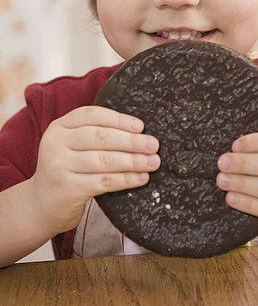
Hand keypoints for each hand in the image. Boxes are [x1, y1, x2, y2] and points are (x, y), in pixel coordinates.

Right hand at [31, 106, 159, 234]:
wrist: (39, 206)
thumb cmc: (66, 171)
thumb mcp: (71, 146)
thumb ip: (94, 134)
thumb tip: (139, 131)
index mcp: (59, 126)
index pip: (92, 115)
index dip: (119, 119)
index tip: (141, 126)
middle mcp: (55, 143)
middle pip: (101, 137)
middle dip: (132, 141)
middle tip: (154, 145)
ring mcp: (59, 166)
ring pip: (105, 160)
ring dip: (134, 161)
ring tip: (153, 162)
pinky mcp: (67, 189)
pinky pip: (104, 182)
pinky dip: (126, 179)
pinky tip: (142, 178)